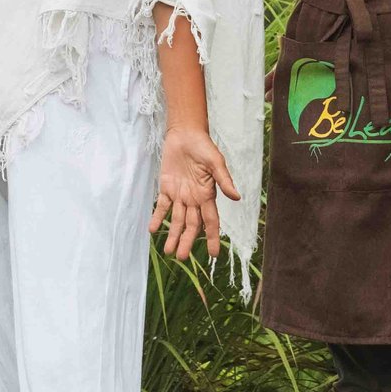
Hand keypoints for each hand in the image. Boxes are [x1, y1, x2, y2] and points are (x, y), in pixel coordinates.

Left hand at [150, 124, 240, 260]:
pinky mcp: (167, 187)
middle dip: (187, 241)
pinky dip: (157, 217)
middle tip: (181, 257)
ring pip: (176, 220)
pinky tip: (153, 229)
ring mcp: (180, 195)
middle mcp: (194, 199)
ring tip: (168, 251)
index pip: (211, 221)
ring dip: (173, 235)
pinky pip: (162, 206)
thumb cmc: (203, 147)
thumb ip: (224, 180)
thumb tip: (237, 197)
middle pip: (191, 225)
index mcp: (207, 195)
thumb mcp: (216, 162)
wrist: (184, 134)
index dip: (212, 238)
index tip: (213, 255)